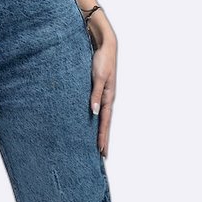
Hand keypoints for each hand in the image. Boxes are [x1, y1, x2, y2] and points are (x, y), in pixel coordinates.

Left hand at [87, 12, 117, 157]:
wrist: (105, 45)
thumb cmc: (102, 60)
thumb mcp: (98, 77)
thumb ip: (95, 94)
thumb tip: (94, 112)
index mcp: (108, 97)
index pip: (105, 123)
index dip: (103, 137)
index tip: (101, 152)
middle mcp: (107, 99)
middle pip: (105, 124)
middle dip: (103, 139)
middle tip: (102, 155)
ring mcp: (104, 95)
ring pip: (102, 118)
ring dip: (100, 131)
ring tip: (98, 145)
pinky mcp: (98, 90)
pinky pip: (98, 109)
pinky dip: (96, 120)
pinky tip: (93, 124)